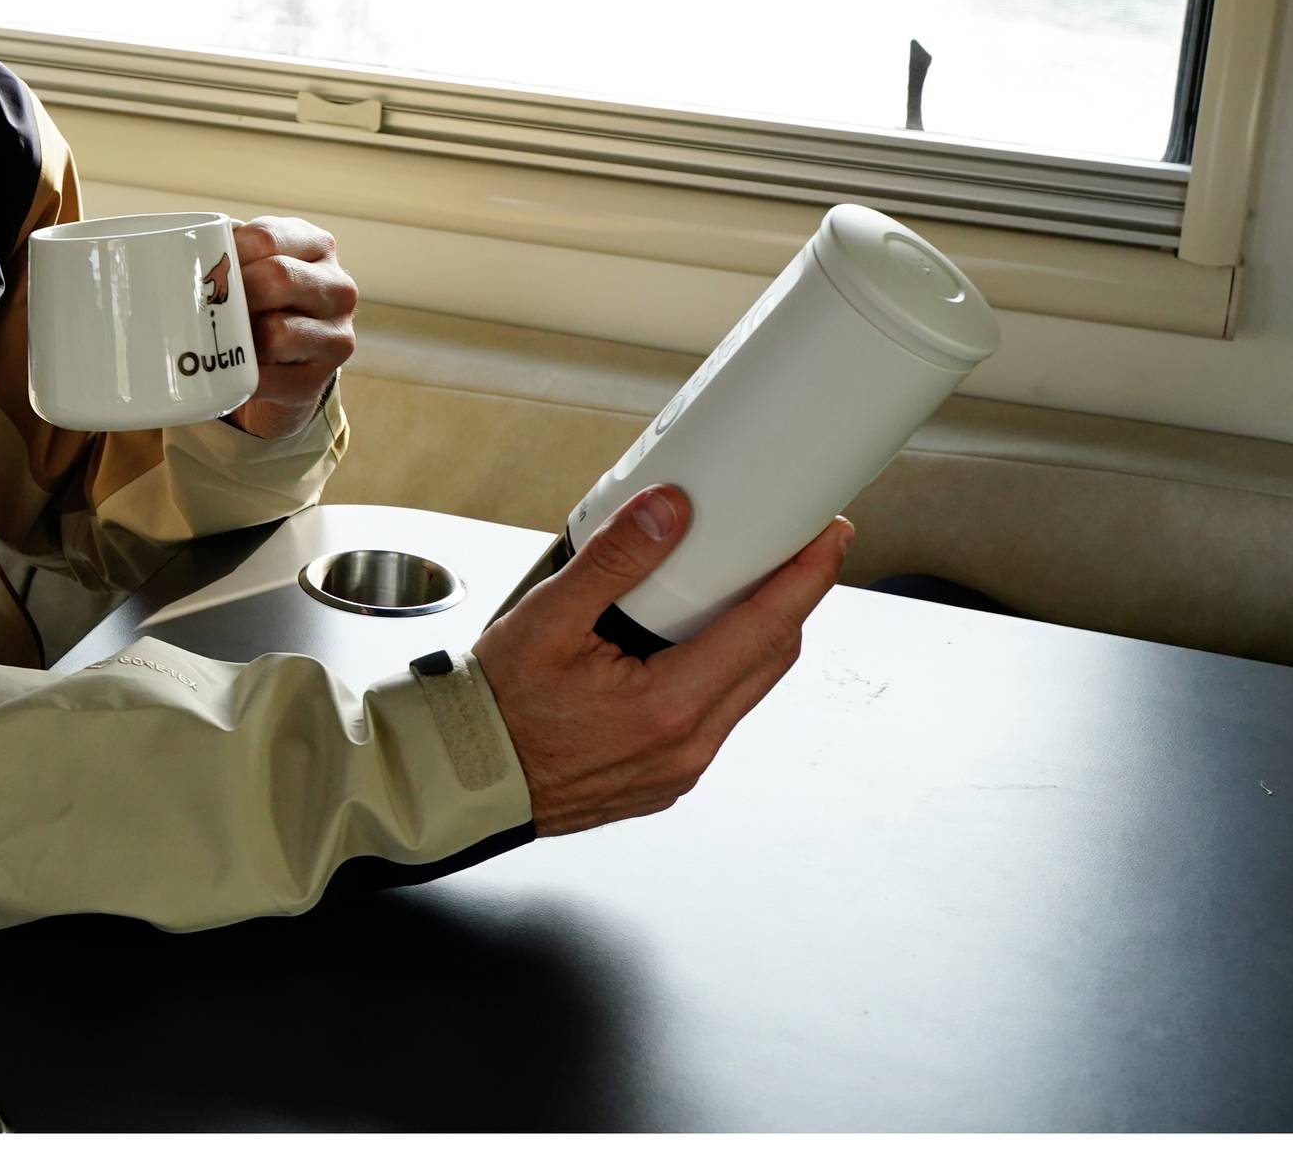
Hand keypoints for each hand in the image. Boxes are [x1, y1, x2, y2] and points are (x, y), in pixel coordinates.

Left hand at [223, 216, 357, 439]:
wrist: (286, 362)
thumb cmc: (261, 300)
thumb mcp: (254, 264)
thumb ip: (229, 248)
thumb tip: (180, 250)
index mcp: (317, 246)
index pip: (266, 238)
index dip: (227, 253)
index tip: (205, 269)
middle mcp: (338, 287)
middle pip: (276, 278)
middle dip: (233, 294)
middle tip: (208, 305)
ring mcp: (336, 336)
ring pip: (276, 332)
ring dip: (240, 338)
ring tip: (224, 337)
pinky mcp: (317, 380)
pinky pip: (267, 379)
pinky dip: (240, 377)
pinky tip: (231, 371)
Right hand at [471, 486, 851, 835]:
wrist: (463, 778)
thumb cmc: (495, 709)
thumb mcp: (546, 619)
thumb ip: (613, 561)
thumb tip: (667, 513)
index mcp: (668, 707)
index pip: (765, 629)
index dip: (807, 577)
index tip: (829, 538)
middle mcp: (687, 747)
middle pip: (771, 659)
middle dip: (791, 599)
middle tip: (793, 549)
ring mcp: (680, 770)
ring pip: (746, 689)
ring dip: (754, 636)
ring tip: (735, 586)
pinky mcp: (666, 779)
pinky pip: (715, 716)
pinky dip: (719, 670)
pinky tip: (688, 642)